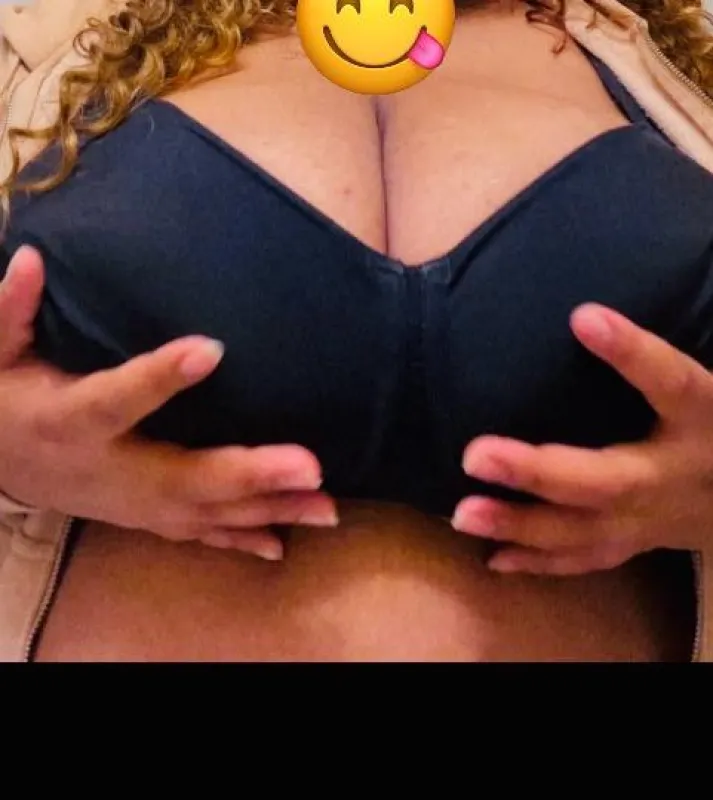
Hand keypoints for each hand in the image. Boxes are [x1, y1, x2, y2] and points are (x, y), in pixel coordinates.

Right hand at [0, 245, 337, 559]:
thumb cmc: (4, 400)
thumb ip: (10, 311)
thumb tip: (30, 257)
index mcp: (71, 419)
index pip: (117, 399)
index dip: (159, 377)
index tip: (211, 348)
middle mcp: (110, 471)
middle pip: (184, 477)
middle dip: (250, 474)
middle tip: (313, 467)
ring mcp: (131, 505)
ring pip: (205, 514)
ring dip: (268, 512)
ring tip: (326, 509)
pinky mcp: (144, 518)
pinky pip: (197, 534)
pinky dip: (240, 540)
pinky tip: (283, 545)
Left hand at [452, 302, 712, 574]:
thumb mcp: (703, 387)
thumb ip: (656, 357)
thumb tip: (587, 306)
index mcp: (704, 417)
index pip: (673, 382)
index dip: (633, 353)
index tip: (583, 317)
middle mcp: (675, 476)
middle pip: (606, 480)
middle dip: (537, 472)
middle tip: (473, 456)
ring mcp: (654, 521)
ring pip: (584, 531)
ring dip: (521, 525)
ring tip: (463, 514)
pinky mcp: (637, 544)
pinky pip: (585, 559)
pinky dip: (538, 561)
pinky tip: (493, 557)